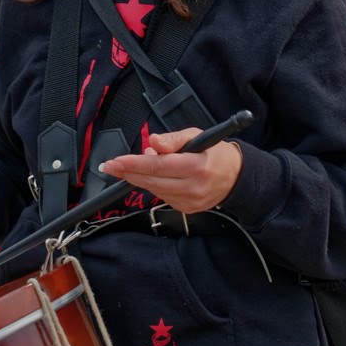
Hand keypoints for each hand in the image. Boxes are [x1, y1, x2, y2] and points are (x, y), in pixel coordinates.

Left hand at [98, 129, 243, 213]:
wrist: (235, 177)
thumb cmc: (213, 152)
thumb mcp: (196, 136)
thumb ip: (172, 140)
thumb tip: (152, 142)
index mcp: (196, 166)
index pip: (158, 166)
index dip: (134, 164)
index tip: (115, 162)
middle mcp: (193, 187)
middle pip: (152, 182)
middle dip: (128, 173)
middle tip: (110, 166)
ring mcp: (190, 202)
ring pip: (155, 190)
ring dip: (141, 178)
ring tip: (139, 164)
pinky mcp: (187, 210)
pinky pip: (163, 197)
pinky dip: (155, 185)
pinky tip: (156, 176)